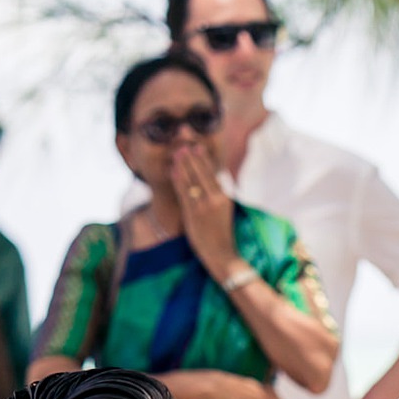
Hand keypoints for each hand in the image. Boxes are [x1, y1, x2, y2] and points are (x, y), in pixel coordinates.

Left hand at [170, 143, 239, 276]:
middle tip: (184, 142)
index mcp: (225, 197)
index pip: (213, 173)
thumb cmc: (223, 236)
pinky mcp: (194, 214)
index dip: (204, 159)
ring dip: (184, 163)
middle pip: (202, 172)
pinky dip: (178, 179)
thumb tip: (213, 185)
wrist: (223, 256)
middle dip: (192, 156)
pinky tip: (173, 169)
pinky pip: (184, 192)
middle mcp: (216, 198)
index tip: (197, 147)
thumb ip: (218, 198)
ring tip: (177, 150)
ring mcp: (204, 205)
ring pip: (192, 179)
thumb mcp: (225, 213)